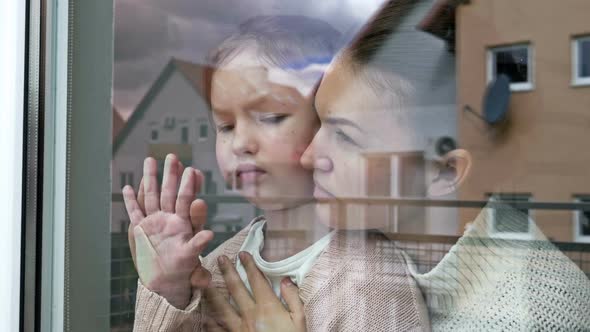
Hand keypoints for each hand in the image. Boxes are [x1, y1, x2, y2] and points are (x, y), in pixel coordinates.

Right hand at [123, 154, 212, 308]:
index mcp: (184, 224)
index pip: (187, 201)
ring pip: (151, 196)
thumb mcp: (192, 260)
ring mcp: (155, 222)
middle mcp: (170, 219)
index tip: (193, 171)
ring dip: (150, 179)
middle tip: (173, 157)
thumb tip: (208, 234)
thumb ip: (197, 246)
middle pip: (170, 193)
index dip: (190, 186)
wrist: (167, 279)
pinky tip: (128, 186)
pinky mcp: (141, 229)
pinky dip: (131, 201)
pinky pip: (135, 212)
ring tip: (150, 160)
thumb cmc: (183, 269)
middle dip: (171, 175)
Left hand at [203, 252, 305, 331]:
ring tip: (204, 281)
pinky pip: (219, 329)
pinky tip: (204, 314)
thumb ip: (294, 299)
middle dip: (228, 272)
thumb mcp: (301, 321)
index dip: (250, 265)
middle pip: (236, 289)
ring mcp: (239, 328)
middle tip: (221, 259)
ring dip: (212, 292)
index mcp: (268, 307)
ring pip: (222, 307)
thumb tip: (286, 280)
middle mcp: (250, 314)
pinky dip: (210, 321)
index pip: (257, 280)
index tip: (243, 253)